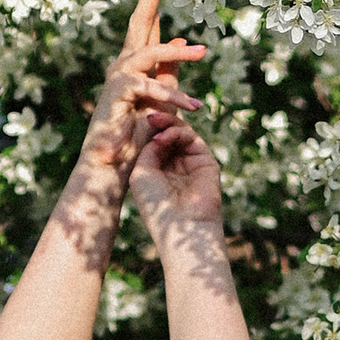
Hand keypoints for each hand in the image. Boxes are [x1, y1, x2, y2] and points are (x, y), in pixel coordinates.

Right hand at [74, 0, 203, 195]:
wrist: (114, 164)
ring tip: (203, 52)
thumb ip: (171, 70)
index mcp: (135, 64)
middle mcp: (123, 65)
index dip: (149, 1)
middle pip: (137, 26)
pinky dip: (172, 96)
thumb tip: (185, 41)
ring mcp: (118, 78)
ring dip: (177, 54)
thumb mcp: (164, 98)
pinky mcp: (118, 94)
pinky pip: (149, 87)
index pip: (144, 27)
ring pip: (148, 53)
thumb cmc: (138, 133)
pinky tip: (191, 106)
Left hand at [131, 111, 224, 239]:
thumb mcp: (142, 172)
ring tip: (153, 122)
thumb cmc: (156, 204)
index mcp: (159, 171)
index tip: (133, 122)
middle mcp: (177, 166)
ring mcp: (192, 163)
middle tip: (147, 115)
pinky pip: (192, 139)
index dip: (147, 131)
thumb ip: (149, 148)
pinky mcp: (206, 161)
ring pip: (181, 133)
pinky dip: (177, 133)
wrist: (179, 224)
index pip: (155, 143)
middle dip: (158, 123)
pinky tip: (164, 137)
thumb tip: (157, 131)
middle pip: (169, 134)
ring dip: (167, 124)